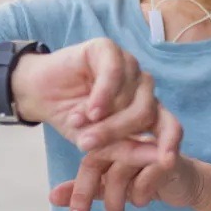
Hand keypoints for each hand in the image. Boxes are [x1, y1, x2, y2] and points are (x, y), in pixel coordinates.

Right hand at [11, 39, 178, 161]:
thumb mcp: (96, 144)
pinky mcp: (109, 49)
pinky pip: (114, 73)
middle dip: (117, 132)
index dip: (171, 142)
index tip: (167, 161)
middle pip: (146, 112)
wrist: (39, 95)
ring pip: (130, 95)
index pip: (170, 125)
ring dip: (104, 117)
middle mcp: (141, 88)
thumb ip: (126, 150)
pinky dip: (102, 95)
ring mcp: (128, 67)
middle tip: (87, 144)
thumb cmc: (71, 119)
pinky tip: (89, 109)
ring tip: (77, 125)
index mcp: (146, 111)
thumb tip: (160, 159)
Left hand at [49, 132, 206, 210]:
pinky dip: (141, 193)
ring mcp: (147, 145)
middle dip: (85, 194)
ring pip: (120, 169)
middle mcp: (126, 138)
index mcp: (111, 141)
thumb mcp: (112, 186)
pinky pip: (147, 175)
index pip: (87, 161)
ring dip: (115, 199)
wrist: (185, 182)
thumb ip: (85, 189)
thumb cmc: (145, 179)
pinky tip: (141, 202)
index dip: (76, 191)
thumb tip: (51, 197)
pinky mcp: (168, 157)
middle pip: (97, 160)